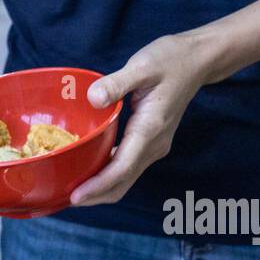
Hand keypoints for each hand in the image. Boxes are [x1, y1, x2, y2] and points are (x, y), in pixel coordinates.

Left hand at [70, 32, 210, 206]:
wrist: (197, 61)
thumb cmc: (170, 60)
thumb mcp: (142, 66)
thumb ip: (116, 83)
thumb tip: (93, 99)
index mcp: (150, 129)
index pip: (121, 168)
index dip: (97, 186)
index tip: (75, 196)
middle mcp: (154, 145)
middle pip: (121, 183)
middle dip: (94, 196)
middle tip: (62, 199)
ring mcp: (153, 147)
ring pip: (124, 180)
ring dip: (99, 190)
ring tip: (70, 190)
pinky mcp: (150, 145)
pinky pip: (126, 169)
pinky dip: (107, 177)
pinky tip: (88, 172)